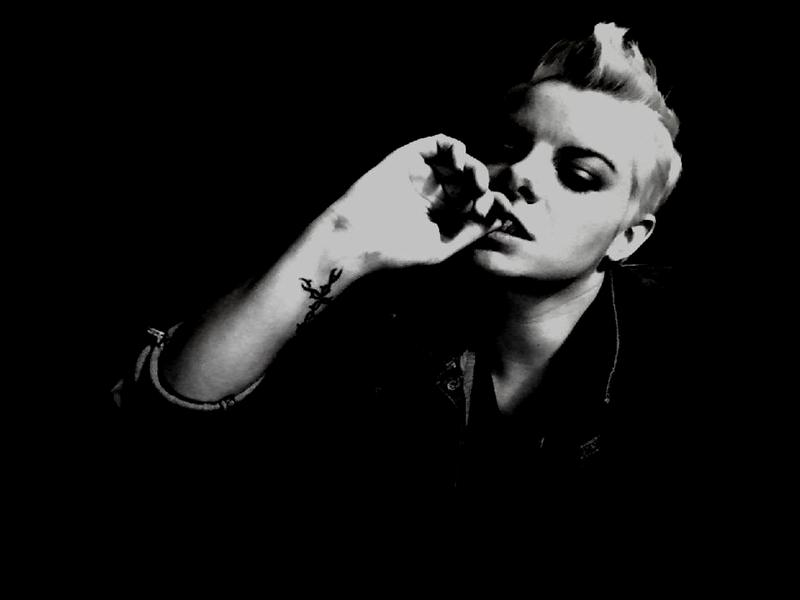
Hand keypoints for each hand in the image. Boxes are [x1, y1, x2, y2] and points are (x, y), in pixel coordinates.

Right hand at [327, 134, 506, 269]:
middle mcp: (435, 194)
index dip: (494, 203)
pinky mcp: (408, 158)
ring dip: (474, 167)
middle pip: (472, 181)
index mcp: (443, 218)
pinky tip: (459, 162)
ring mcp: (422, 175)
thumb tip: (504, 215)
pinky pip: (437, 143)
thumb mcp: (442, 246)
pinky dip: (454, 147)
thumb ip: (472, 231)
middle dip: (484, 187)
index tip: (503, 210)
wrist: (358, 238)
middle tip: (482, 199)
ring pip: (459, 161)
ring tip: (476, 182)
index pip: (477, 203)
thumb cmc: (396, 251)